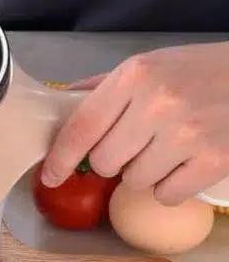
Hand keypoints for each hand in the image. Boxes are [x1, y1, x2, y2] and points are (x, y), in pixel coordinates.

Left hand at [41, 42, 228, 204]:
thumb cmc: (197, 70)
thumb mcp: (147, 66)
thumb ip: (104, 87)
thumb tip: (63, 103)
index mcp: (134, 77)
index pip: (82, 127)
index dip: (60, 157)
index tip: (50, 176)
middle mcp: (157, 104)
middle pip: (104, 162)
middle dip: (111, 160)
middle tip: (132, 144)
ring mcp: (187, 135)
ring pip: (134, 182)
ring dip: (142, 173)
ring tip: (163, 150)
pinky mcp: (215, 161)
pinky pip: (167, 195)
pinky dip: (169, 187)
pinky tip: (182, 164)